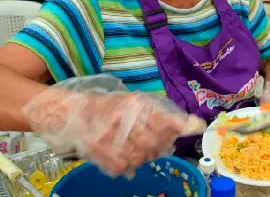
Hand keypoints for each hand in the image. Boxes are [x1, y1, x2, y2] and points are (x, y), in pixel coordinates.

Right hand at [23, 75, 189, 175]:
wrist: (71, 115)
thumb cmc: (107, 106)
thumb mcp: (135, 101)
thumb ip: (162, 113)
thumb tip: (194, 125)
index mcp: (133, 105)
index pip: (165, 118)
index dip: (183, 125)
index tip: (198, 127)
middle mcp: (124, 122)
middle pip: (156, 142)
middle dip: (162, 142)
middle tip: (160, 139)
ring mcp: (112, 141)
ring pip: (143, 157)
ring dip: (146, 153)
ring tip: (137, 143)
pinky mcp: (102, 155)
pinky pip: (127, 167)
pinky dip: (130, 163)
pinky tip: (125, 152)